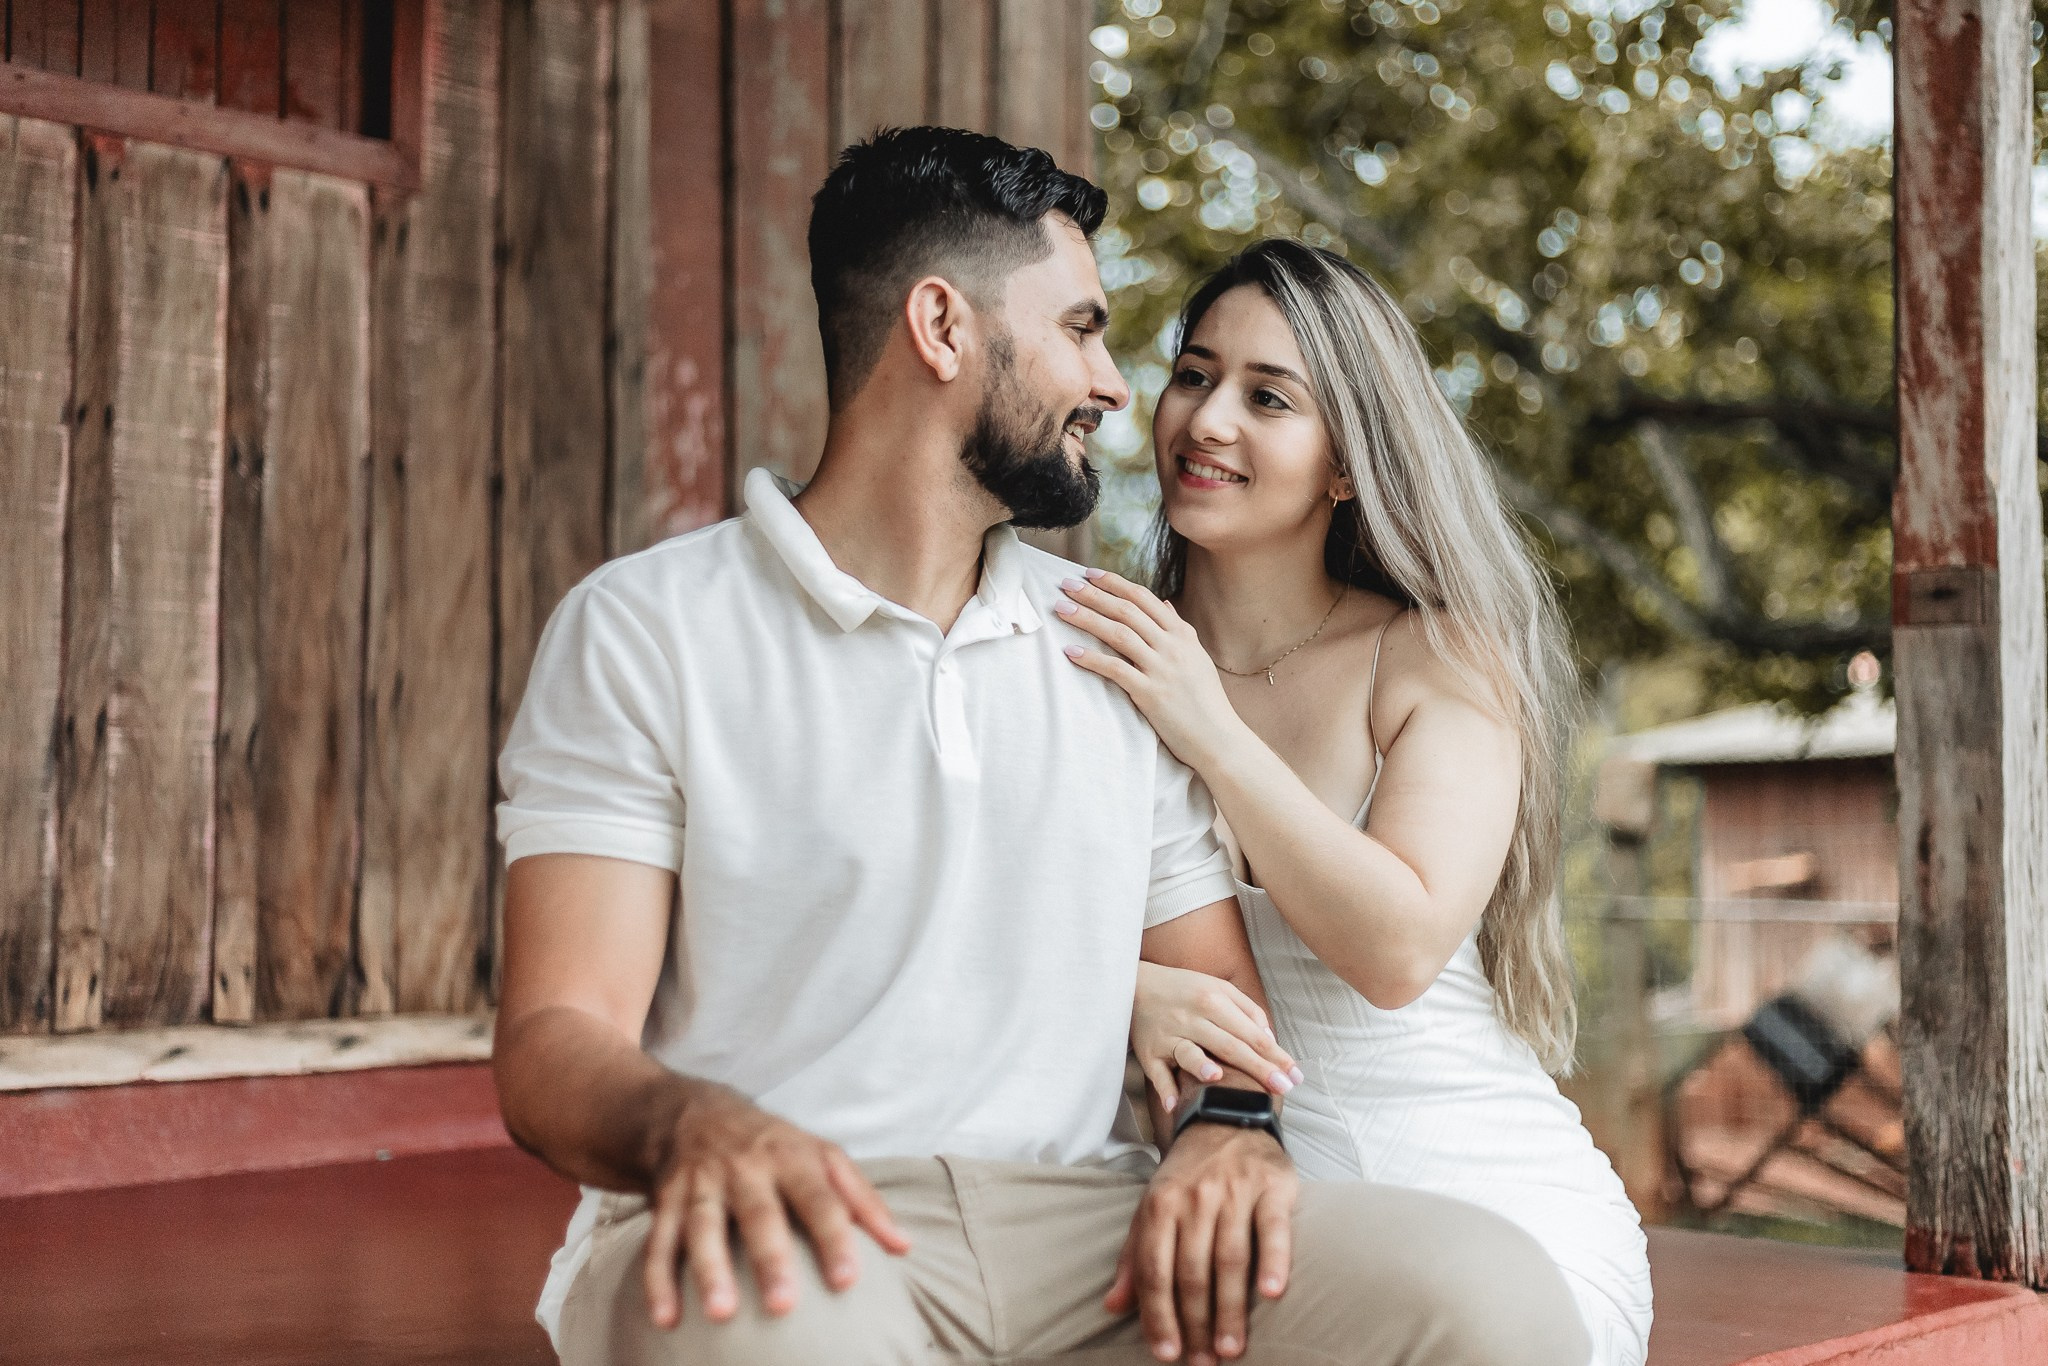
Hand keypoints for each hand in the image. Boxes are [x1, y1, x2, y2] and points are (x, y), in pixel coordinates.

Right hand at [641, 1084, 910, 1327]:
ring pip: (703, 1225)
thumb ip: (863, 1201)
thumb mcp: (822, 1156)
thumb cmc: (775, 1145)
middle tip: (783, 1305)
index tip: (849, 1282)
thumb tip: (904, 1247)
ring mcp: (702, 1181)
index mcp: (792, 1157)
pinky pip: (659, 1240)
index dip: (835, 1237)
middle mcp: (746, 1166)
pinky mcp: (667, 1199)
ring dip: (709, 1269)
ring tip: (722, 1315)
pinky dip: (657, 1279)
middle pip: (759, 1213)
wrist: (696, 1111)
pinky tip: (666, 1318)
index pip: (819, 1198)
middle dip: (769, 1258)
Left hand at [1054, 570, 1243, 768]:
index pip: (1143, 597)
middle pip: (1126, 610)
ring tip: (1061, 609)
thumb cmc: (1206, 700)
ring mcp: (1161, 668)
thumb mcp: (1197, 657)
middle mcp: (1172, 646)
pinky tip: (1070, 651)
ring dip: (1086, 618)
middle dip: (1093, 594)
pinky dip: (1091, 659)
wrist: (1219, 737)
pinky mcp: (1150, 693)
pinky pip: (1115, 669)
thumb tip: (1165, 604)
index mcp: (1182, 634)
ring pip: (1118, 633)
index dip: (1114, 582)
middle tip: (1066, 584)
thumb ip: (1180, 629)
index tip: (1089, 573)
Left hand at [1105, 1122, 1297, 1363]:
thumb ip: (1134, 1258)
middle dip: (1196, 1323)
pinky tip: (1271, 1294)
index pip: (1155, 1271)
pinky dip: (1273, 1261)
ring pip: (1229, 1259)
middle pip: (1192, 1272)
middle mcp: (1194, 1198)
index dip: (1159, 1317)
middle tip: (1205, 1362)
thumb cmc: (1186, 1177)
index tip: (1168, 1355)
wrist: (1225, 1119)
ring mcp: (1233, 1192)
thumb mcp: (1152, 1209)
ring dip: (1230, 1309)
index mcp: (1159, 1206)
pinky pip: (1272, 1229)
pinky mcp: (1272, 1187)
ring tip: (1230, 1349)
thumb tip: (1112, 1307)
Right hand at [1135, 962, 1300, 1110]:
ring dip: (1201, 1066)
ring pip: (1189, 1053)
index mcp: (1213, 1001)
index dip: (1275, 1055)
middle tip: (1281, 1088)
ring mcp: (1168, 1036)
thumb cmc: (1184, 989)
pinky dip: (1164, 1088)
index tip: (1294, 1075)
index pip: (1250, 1033)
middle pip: (1229, 1046)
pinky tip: (1174, 1104)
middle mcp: (1192, 1018)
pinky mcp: (1148, 1052)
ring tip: (1217, 1078)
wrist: (1134, 984)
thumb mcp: (1218, 987)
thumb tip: (1269, 1036)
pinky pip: (1157, 1073)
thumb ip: (1247, 1009)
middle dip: (1258, 1068)